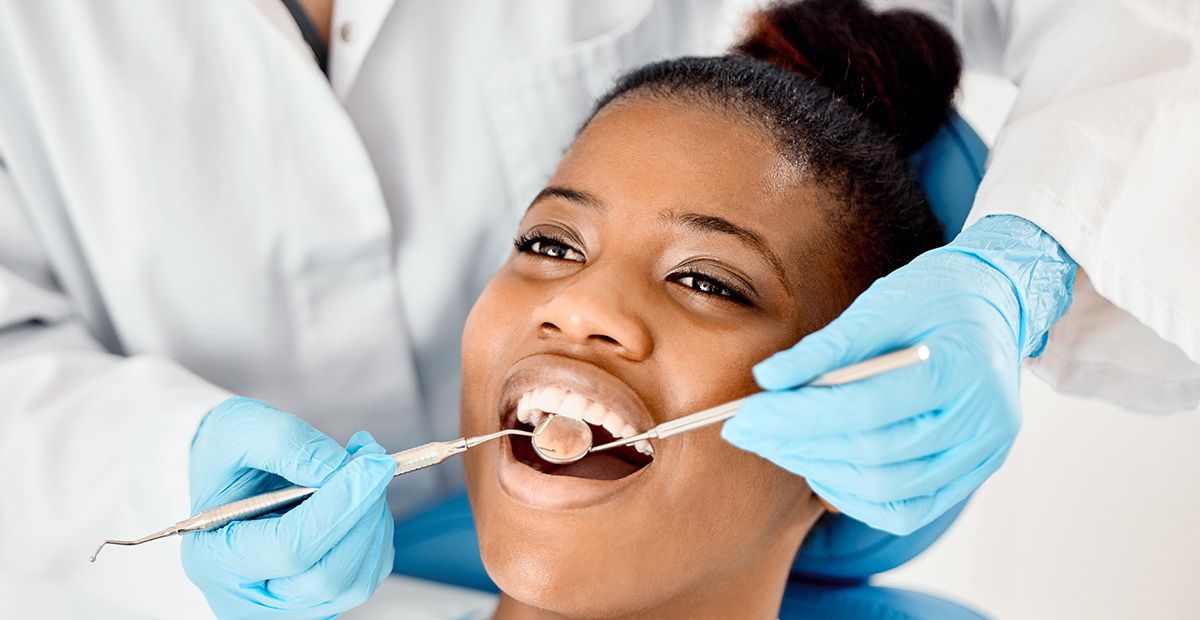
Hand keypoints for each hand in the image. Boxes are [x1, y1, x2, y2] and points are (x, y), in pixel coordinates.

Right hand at [181, 397, 395, 618]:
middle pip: (327, 575)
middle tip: (375, 461)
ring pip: (354, 581)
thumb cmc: (229, 457)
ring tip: (362, 470)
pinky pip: (366, 575)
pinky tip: (358, 496)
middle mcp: (246, 597)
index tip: (373, 462)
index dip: (340, 504)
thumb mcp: (239, 426)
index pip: (290, 548)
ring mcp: (284, 606)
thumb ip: (284, 442)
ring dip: (373, 519)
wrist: (231, 477)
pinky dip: (374, 531)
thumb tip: (340, 470)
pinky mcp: (318, 601)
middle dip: (362, 512)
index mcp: (213, 558)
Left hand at [722, 215, 1075, 534]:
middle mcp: (983, 422)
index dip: (798, 417)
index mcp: (963, 369)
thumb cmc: (938, 295)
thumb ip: (828, 346)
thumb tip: (768, 379)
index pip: (866, 408)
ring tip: (778, 444)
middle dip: (797, 446)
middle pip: (873, 455)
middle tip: (747, 432)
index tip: (745, 415)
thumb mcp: (883, 302)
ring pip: (888, 491)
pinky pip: (907, 508)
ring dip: (820, 471)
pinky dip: (857, 496)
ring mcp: (983, 455)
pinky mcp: (973, 472)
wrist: (1000, 304)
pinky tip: (821, 467)